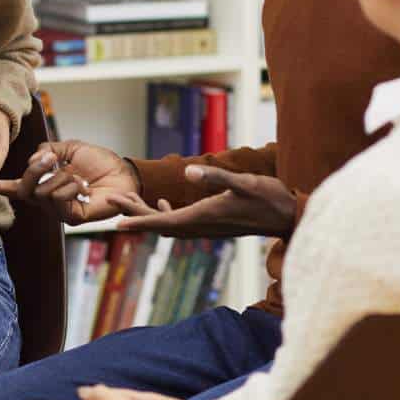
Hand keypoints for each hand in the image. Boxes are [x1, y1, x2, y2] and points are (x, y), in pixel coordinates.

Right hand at [0, 139, 141, 224]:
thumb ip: (47, 152)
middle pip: (25, 187)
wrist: (123, 174)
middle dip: (35, 171)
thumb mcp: (68, 149)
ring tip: (80, 177)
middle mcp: (46, 200)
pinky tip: (84, 186)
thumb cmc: (98, 162)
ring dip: (62, 178)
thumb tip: (32, 161)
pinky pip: (59, 199)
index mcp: (42, 183)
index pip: (13, 186)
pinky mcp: (70, 217)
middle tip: (50, 160)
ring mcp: (57, 211)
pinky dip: (71, 186)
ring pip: (43, 192)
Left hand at [113, 165, 296, 237]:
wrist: (288, 215)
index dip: (140, 221)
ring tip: (127, 201)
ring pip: (168, 224)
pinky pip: (180, 223)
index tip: (117, 222)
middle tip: (111, 200)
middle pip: (159, 224)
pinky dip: (165, 215)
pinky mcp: (212, 223)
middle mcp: (201, 226)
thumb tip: (187, 172)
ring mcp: (207, 227)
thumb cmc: (269, 197)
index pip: (163, 222)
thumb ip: (215, 177)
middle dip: (135, 213)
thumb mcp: (244, 182)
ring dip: (146, 215)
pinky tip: (162, 204)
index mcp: (203, 217)